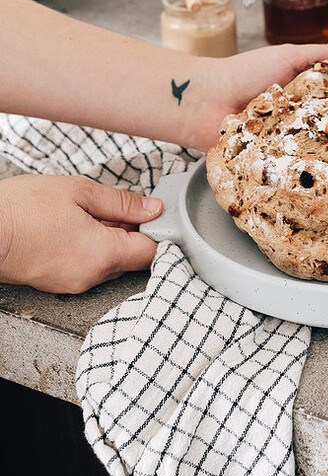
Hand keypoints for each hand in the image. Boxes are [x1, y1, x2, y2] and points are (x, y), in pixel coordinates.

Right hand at [0, 174, 161, 293]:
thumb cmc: (22, 209)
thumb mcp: (79, 192)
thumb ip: (122, 203)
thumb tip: (152, 209)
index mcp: (103, 254)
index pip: (152, 251)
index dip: (157, 230)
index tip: (153, 213)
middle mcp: (91, 276)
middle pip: (131, 257)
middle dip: (130, 232)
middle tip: (111, 208)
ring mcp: (73, 283)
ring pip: (109, 262)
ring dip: (108, 239)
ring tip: (84, 216)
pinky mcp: (58, 283)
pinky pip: (88, 266)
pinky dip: (89, 248)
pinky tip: (71, 229)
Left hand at [184, 42, 327, 151]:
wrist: (204, 102)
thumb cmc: (242, 73)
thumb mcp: (288, 56)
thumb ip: (323, 54)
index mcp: (305, 93)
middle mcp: (300, 118)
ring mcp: (288, 141)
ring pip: (319, 149)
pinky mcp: (275, 161)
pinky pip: (295, 166)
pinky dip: (304, 164)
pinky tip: (322, 165)